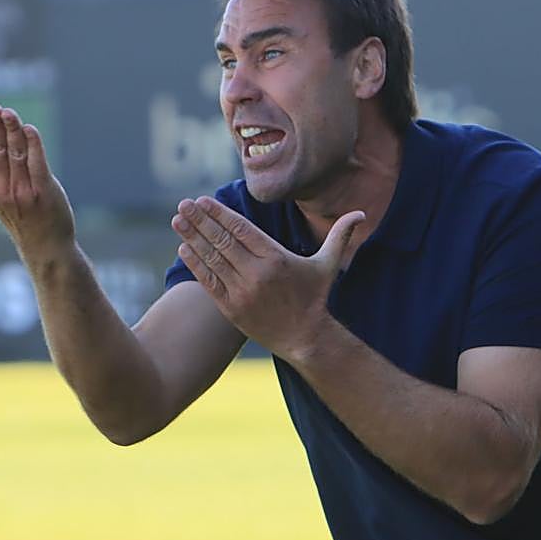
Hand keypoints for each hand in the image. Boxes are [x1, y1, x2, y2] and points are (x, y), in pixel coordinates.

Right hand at [0, 103, 74, 251]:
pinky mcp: (43, 192)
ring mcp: (22, 191)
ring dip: (13, 131)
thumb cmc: (14, 213)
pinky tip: (30, 130)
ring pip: (16, 153)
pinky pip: (37, 164)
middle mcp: (0, 190)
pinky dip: (34, 146)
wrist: (43, 242)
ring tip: (10, 113)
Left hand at [171, 196, 363, 360]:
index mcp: (276, 258)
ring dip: (192, 238)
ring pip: (212, 259)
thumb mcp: (329, 265)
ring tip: (177, 220)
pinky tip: (184, 248)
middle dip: (200, 221)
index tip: (204, 200)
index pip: (242, 229)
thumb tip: (362, 213)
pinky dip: (195, 264)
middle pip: (222, 240)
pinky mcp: (232, 309)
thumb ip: (340, 235)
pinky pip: (208, 282)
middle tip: (183, 204)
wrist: (305, 339)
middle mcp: (257, 274)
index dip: (220, 213)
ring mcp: (242, 292)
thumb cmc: (315, 298)